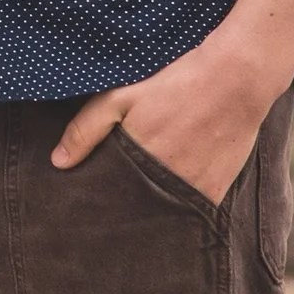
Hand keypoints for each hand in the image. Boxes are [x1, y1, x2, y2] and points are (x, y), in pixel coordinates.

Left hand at [52, 31, 278, 206]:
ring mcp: (191, 193)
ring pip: (162, 213)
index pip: (108, 201)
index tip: (89, 206)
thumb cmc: (175, 84)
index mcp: (135, 164)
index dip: (98, 204)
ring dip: (152, 208)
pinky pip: (190, 210)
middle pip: (134, 211)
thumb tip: (57, 162)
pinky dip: (181, 204)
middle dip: (123, 210)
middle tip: (115, 205)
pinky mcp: (215, 193)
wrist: (236, 80)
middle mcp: (162, 185)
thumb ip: (86, 128)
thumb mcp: (121, 96)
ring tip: (146, 196)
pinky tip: (175, 187)